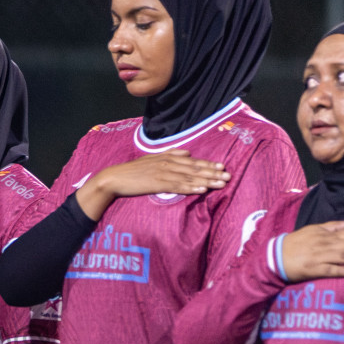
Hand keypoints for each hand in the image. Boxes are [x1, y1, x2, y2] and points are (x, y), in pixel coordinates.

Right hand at [76, 151, 229, 219]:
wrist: (115, 177)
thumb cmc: (133, 171)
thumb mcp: (152, 158)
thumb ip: (170, 154)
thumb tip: (187, 152)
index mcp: (167, 157)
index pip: (192, 161)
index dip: (208, 164)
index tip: (222, 167)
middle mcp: (167, 163)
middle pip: (194, 168)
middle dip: (213, 172)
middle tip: (228, 176)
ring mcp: (163, 173)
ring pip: (189, 177)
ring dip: (206, 180)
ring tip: (221, 184)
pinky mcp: (157, 183)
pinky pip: (177, 186)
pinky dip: (190, 188)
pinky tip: (201, 190)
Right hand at [279, 220, 343, 280]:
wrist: (276, 256)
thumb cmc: (296, 242)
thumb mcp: (314, 229)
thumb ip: (334, 226)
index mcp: (326, 234)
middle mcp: (325, 244)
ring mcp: (319, 257)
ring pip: (342, 255)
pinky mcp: (312, 269)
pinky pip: (327, 270)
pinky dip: (339, 271)